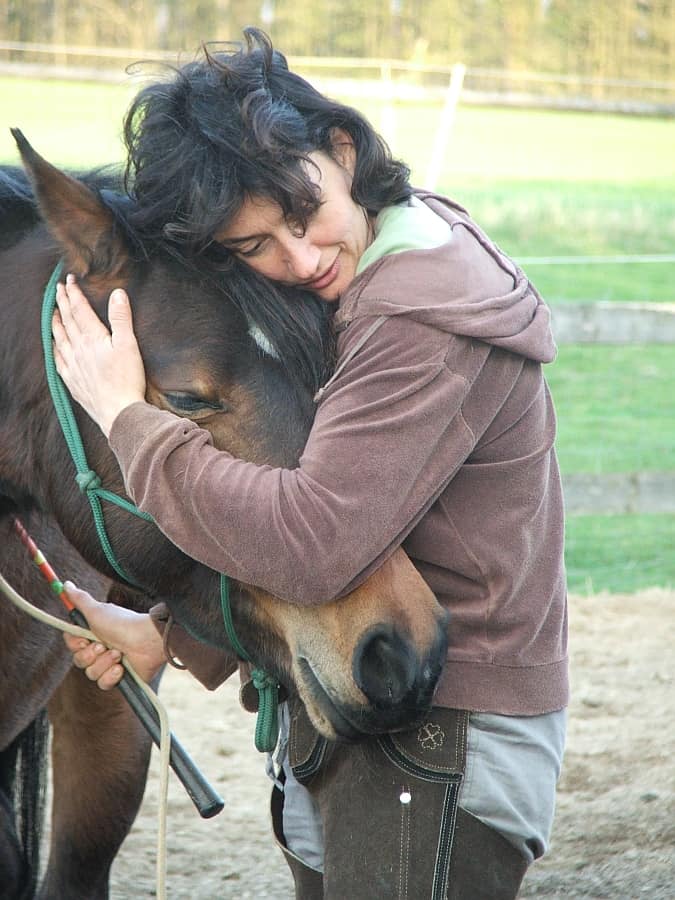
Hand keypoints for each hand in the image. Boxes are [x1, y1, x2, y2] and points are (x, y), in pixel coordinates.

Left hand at [52, 274, 146, 437]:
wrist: (119, 413)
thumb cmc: (127, 379)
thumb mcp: (129, 345)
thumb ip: (121, 318)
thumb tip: (117, 294)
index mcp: (92, 338)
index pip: (80, 310)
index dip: (74, 293)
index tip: (70, 280)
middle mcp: (78, 349)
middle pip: (67, 321)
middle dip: (63, 302)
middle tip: (58, 289)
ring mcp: (73, 366)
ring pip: (59, 338)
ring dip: (56, 322)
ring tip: (53, 312)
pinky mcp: (72, 381)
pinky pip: (58, 360)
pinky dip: (55, 347)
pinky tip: (55, 346)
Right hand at [62, 582, 166, 688]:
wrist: (148, 640)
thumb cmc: (124, 623)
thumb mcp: (97, 610)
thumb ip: (80, 600)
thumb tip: (66, 584)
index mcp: (94, 633)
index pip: (72, 644)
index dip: (75, 644)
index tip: (83, 639)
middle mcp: (100, 649)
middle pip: (79, 660)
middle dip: (90, 654)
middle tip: (104, 645)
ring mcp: (110, 664)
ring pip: (90, 673)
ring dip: (104, 663)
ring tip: (119, 654)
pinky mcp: (119, 678)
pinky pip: (103, 684)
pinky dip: (111, 676)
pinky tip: (122, 668)